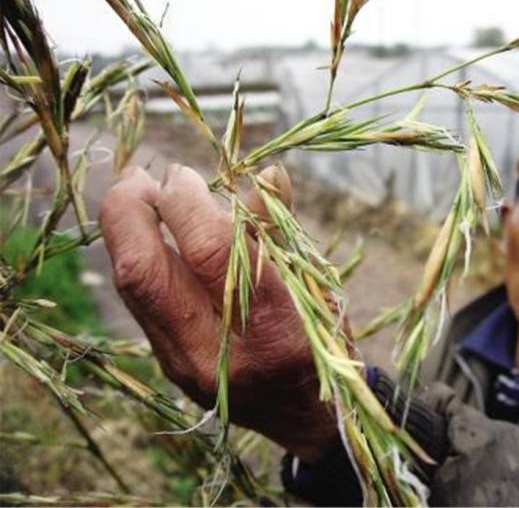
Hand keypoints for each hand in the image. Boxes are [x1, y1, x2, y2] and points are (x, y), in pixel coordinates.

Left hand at [99, 163, 336, 460]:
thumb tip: (267, 173)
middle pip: (146, 274)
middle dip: (130, 213)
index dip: (187, 203)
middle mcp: (220, 354)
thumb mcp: (315, 284)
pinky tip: (150, 234)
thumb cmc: (323, 340)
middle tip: (139, 176)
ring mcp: (187, 365)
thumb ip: (282, 233)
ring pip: (133, 289)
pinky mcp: (170, 366)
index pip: (212, 253)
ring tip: (137, 194)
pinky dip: (140, 259)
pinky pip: (141, 304)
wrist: (307, 416)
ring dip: (125, 233)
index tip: (184, 174)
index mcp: (274, 330)